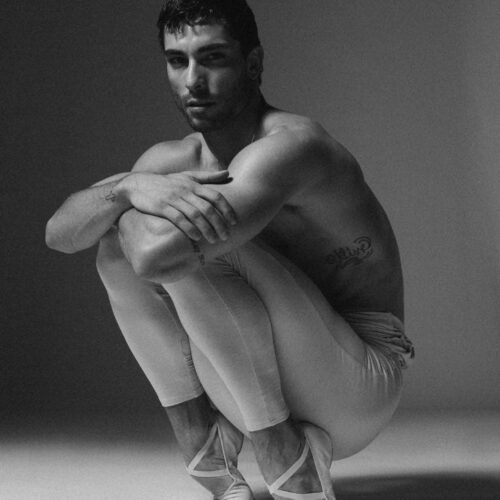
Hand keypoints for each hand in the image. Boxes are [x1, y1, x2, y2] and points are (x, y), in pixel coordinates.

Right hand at [119, 170, 236, 242]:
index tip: (234, 222)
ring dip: (207, 229)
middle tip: (226, 236)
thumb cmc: (165, 182)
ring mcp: (174, 199)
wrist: (137, 185)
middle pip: (208, 208)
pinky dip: (190, 229)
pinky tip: (197, 237)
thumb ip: (208, 176)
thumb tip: (228, 173)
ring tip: (214, 240)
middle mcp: (186, 191)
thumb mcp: (186, 176)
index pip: (216, 196)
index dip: (227, 210)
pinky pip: (179, 219)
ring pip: (196, 215)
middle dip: (220, 223)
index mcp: (193, 184)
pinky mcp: (162, 207)